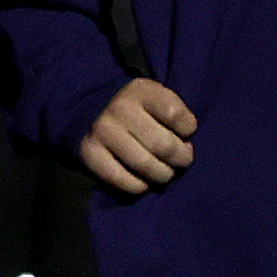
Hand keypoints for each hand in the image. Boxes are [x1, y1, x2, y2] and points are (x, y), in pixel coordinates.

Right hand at [84, 76, 198, 194]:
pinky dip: (140, 185)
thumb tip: (184, 147)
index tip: (182, 132)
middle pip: (164, 146)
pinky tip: (142, 179)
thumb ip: (176, 115)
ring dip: (162, 174)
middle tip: (178, 160)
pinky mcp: (90, 153)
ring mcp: (102, 131)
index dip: (187, 129)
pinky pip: (124, 181)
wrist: (93, 111)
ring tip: (162, 171)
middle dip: (180, 159)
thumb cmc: (140, 111)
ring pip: (146, 165)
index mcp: (140, 91)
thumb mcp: (158, 99)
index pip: (175, 115)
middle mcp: (118, 109)